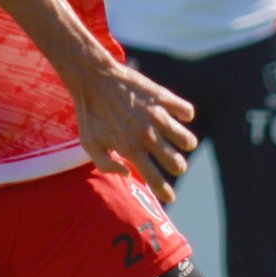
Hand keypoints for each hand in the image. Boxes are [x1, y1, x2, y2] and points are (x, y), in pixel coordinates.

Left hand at [68, 57, 198, 204]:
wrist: (94, 78)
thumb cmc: (90, 113)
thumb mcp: (89, 143)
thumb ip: (106, 164)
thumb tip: (128, 173)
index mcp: (130, 148)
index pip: (154, 178)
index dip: (165, 191)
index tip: (170, 198)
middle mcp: (147, 135)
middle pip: (175, 162)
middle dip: (177, 167)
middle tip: (175, 164)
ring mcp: (157, 116)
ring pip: (186, 139)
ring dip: (186, 143)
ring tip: (182, 141)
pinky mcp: (162, 98)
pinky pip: (185, 111)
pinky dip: (185, 115)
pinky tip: (179, 115)